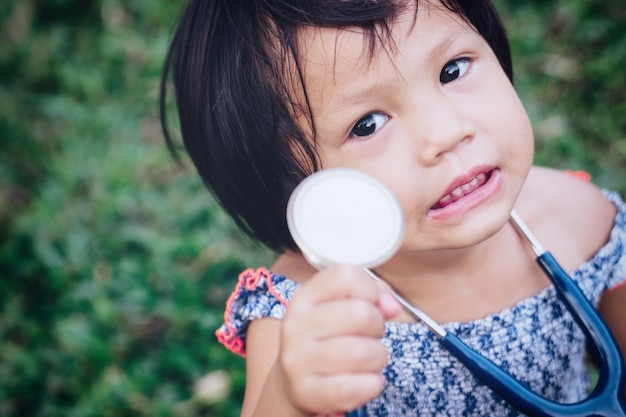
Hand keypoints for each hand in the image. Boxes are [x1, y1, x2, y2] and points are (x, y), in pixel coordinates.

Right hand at [279, 265, 400, 413]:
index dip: (370, 288)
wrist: (294, 381)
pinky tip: (366, 381)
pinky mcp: (307, 391)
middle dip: (378, 326)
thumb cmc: (327, 338)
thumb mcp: (340, 308)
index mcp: (305, 298)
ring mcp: (298, 360)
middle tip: (370, 335)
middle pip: (360, 314)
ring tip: (368, 359)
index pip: (346, 276)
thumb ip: (372, 296)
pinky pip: (356, 387)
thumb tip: (391, 305)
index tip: (370, 303)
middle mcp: (296, 325)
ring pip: (363, 353)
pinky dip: (372, 385)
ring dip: (378, 358)